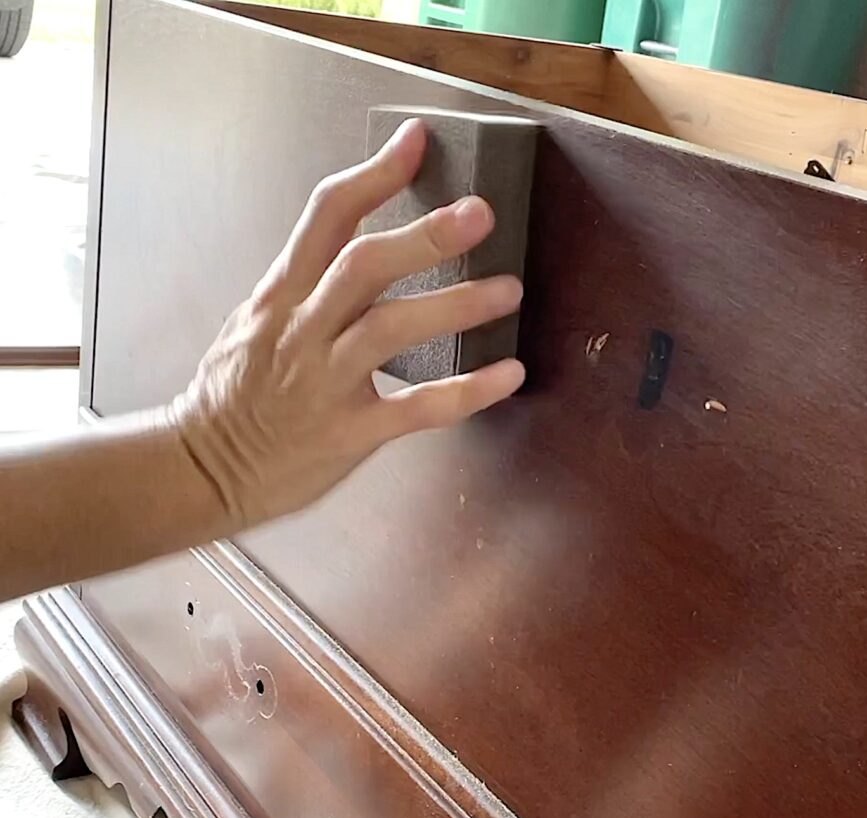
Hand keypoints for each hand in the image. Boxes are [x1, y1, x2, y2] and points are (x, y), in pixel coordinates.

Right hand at [172, 119, 524, 530]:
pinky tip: (508, 374)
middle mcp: (302, 330)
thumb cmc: (232, 395)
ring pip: (392, 328)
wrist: (201, 469)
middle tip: (480, 214)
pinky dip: (468, 391)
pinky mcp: (348, 433)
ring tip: (509, 290)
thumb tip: (354, 241)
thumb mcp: (253, 322)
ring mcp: (325, 382)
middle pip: (364, 265)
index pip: (326, 216)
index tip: (418, 143)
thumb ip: (302, 284)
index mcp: (280, 295)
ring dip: (456, 305)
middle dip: (424, 236)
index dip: (375, 175)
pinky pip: (417, 408)